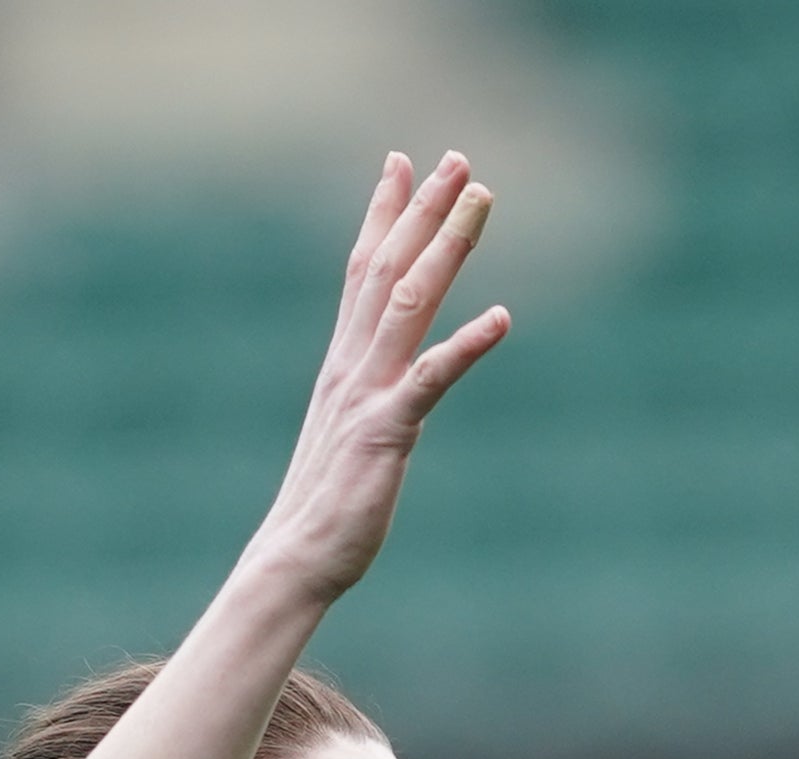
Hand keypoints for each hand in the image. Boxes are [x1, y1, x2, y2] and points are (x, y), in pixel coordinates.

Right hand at [256, 151, 510, 608]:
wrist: (296, 558)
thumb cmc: (325, 509)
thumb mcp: (347, 437)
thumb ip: (366, 401)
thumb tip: (384, 388)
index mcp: (342, 365)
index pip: (362, 271)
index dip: (383, 214)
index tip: (401, 163)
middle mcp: (351, 366)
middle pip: (389, 268)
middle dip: (423, 209)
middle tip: (456, 158)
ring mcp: (368, 395)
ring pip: (410, 301)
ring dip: (446, 245)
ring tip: (479, 198)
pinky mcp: (388, 433)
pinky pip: (432, 379)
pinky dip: (467, 345)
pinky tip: (502, 318)